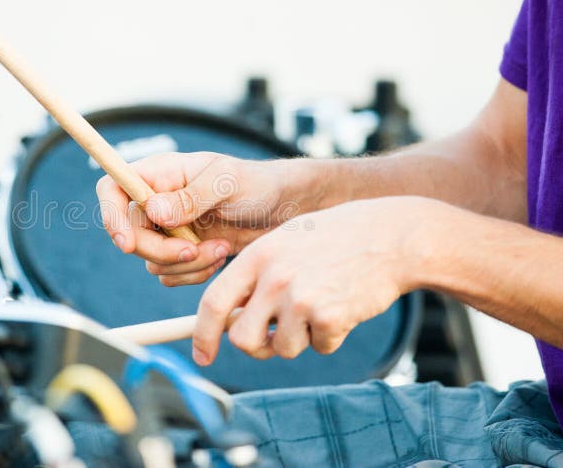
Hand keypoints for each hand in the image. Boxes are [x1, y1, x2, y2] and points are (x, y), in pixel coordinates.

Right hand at [96, 152, 323, 285]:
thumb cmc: (258, 183)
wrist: (284, 210)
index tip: (127, 244)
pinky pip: (170, 275)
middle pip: (129, 235)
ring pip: (151, 261)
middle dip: (162, 251)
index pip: (112, 188)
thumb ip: (190, 197)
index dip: (110, 216)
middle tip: (196, 251)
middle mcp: (156, 201)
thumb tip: (154, 212)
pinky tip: (220, 256)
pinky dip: (194, 274)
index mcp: (159, 174)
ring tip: (222, 248)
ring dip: (187, 264)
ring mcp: (167, 229)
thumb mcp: (228, 183)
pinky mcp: (181, 252)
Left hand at [191, 196, 433, 364]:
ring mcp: (301, 297)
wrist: (391, 237)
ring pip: (282, 348)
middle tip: (274, 335)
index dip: (202, 334)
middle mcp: (274, 277)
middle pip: (242, 338)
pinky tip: (343, 307)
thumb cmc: (335, 240)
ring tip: (319, 307)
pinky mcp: (330, 316)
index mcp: (257, 256)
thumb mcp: (286, 242)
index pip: (213, 302)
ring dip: (300, 339)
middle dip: (257, 345)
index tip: (202, 356)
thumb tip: (227, 322)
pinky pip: (319, 347)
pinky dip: (330, 337)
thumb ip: (256, 277)